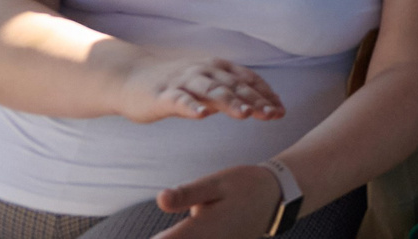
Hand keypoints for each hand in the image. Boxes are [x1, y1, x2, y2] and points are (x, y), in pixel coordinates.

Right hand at [117, 53, 284, 123]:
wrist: (130, 77)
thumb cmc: (172, 83)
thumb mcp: (204, 85)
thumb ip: (226, 93)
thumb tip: (252, 105)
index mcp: (217, 68)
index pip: (248, 80)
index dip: (266, 94)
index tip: (281, 110)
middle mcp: (204, 71)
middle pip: (235, 86)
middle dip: (256, 101)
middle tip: (274, 115)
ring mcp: (184, 82)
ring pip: (211, 91)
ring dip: (230, 101)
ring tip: (246, 114)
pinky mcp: (163, 95)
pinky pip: (179, 101)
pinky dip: (192, 107)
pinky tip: (202, 115)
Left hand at [153, 164, 283, 238]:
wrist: (278, 199)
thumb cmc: (244, 186)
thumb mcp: (216, 183)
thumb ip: (187, 194)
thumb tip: (160, 199)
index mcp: (200, 231)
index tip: (140, 234)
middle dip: (165, 237)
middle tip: (151, 225)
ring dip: (176, 237)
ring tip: (177, 227)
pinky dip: (189, 238)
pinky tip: (188, 231)